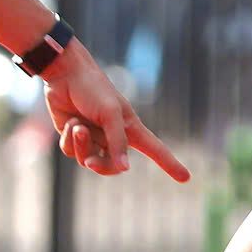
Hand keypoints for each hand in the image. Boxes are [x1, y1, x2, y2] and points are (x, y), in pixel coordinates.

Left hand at [44, 38, 189, 180]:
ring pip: (87, 160)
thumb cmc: (94, 88)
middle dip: (100, 165)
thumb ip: (118, 142)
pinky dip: (69, 139)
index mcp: (131, 128)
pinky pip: (71, 152)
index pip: (156, 150)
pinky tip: (69, 122)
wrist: (65, 73)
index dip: (170, 164)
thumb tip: (125, 169)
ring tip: (77, 125)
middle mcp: (114, 136)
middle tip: (90, 162)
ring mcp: (93, 137)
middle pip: (113, 167)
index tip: (186, 178)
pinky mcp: (74, 136)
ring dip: (81, 144)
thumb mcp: (110, 113)